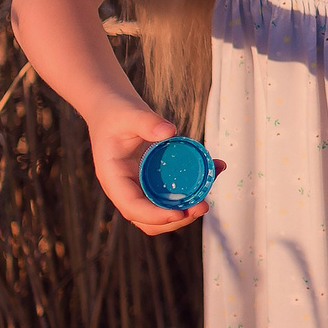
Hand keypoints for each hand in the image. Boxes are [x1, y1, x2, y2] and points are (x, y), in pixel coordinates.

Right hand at [89, 105, 222, 235]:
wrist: (112, 109)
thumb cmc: (116, 112)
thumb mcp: (128, 114)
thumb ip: (147, 122)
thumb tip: (171, 131)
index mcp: (113, 179)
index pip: (132, 207)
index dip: (155, 216)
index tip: (179, 212)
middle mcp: (126, 188)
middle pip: (149, 219)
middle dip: (177, 218)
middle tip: (202, 206)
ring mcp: (141, 186)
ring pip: (164, 209)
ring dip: (188, 207)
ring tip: (210, 193)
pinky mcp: (155, 179)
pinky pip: (174, 190)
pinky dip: (194, 186)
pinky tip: (214, 168)